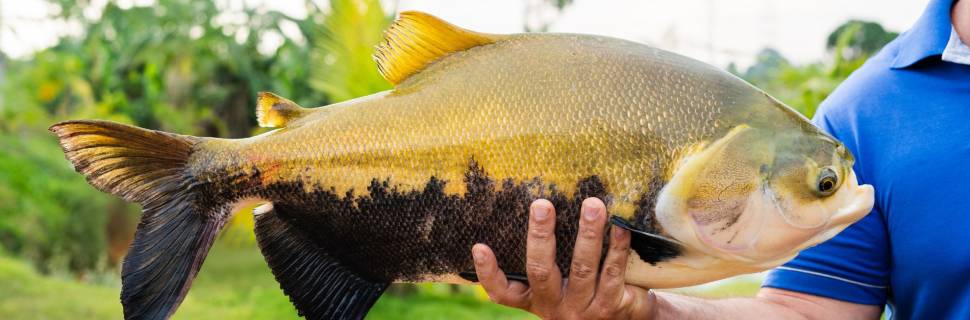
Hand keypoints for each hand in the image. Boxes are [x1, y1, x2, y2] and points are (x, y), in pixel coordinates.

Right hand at [472, 198, 656, 318]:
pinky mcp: (611, 307)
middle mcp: (554, 306)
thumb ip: (549, 258)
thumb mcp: (560, 283)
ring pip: (581, 268)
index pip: (503, 292)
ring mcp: (582, 309)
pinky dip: (617, 247)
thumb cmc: (584, 292)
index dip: (488, 272)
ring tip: (592, 205)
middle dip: (541, 235)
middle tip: (541, 204)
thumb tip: (540, 203)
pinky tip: (620, 227)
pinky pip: (612, 272)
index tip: (479, 246)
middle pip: (540, 271)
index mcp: (534, 298)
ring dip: (588, 233)